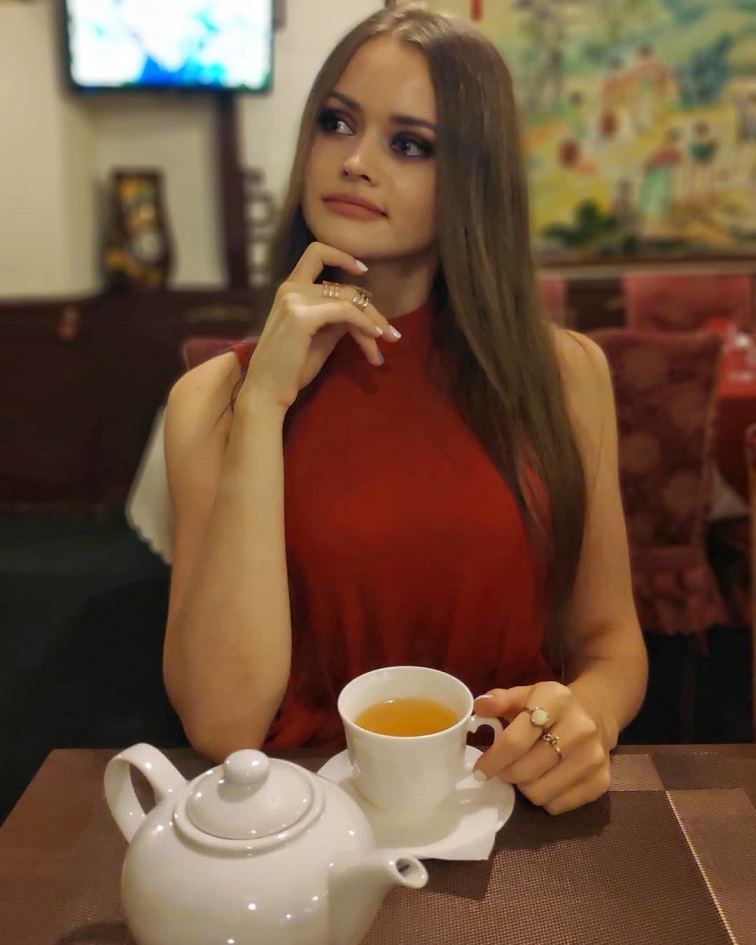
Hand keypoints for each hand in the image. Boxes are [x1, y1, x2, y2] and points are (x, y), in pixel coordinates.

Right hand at [240, 242, 399, 410]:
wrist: (267, 391)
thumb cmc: (290, 369)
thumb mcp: (319, 337)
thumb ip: (336, 319)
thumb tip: (362, 314)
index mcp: (290, 289)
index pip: (316, 253)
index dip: (342, 256)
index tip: (363, 270)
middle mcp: (291, 288)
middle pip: (344, 287)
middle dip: (372, 310)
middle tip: (391, 333)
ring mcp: (295, 299)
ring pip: (349, 300)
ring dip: (373, 322)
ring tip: (387, 342)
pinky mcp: (302, 316)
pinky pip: (346, 312)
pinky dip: (364, 324)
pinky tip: (374, 338)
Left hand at [472, 681, 611, 814]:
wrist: (595, 715)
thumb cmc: (549, 708)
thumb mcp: (525, 695)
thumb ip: (500, 700)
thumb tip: (479, 707)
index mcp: (555, 700)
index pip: (515, 741)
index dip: (493, 759)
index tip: (480, 769)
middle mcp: (579, 727)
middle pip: (526, 771)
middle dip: (507, 774)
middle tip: (503, 770)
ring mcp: (594, 756)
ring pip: (541, 792)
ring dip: (525, 788)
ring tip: (525, 774)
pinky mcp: (602, 781)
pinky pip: (559, 805)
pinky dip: (545, 798)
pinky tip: (545, 781)